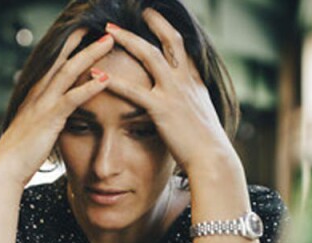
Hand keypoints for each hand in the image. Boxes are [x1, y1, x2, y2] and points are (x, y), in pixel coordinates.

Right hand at [0, 31, 113, 187]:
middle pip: (63, 60)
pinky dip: (89, 87)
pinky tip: (105, 79)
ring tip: (109, 42)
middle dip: (83, 42)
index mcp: (35, 96)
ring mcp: (43, 105)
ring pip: (69, 71)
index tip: (85, 34)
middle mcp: (38, 94)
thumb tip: (56, 119)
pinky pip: (72, 98)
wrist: (4, 167)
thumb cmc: (19, 154)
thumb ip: (46, 119)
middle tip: (102, 29)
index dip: (70, 48)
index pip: (54, 64)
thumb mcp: (34, 130)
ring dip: (90, 55)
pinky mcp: (49, 118)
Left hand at [103, 9, 238, 177]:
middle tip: (136, 12)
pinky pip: (134, 91)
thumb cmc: (207, 144)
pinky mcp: (162, 110)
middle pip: (167, 41)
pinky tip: (98, 76)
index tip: (154, 17)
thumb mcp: (202, 115)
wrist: (213, 159)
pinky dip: (115, 82)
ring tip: (108, 32)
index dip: (167, 29)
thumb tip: (188, 98)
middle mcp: (185, 81)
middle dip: (150, 23)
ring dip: (127, 40)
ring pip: (149, 56)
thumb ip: (192, 101)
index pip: (182, 47)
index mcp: (195, 82)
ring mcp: (174, 93)